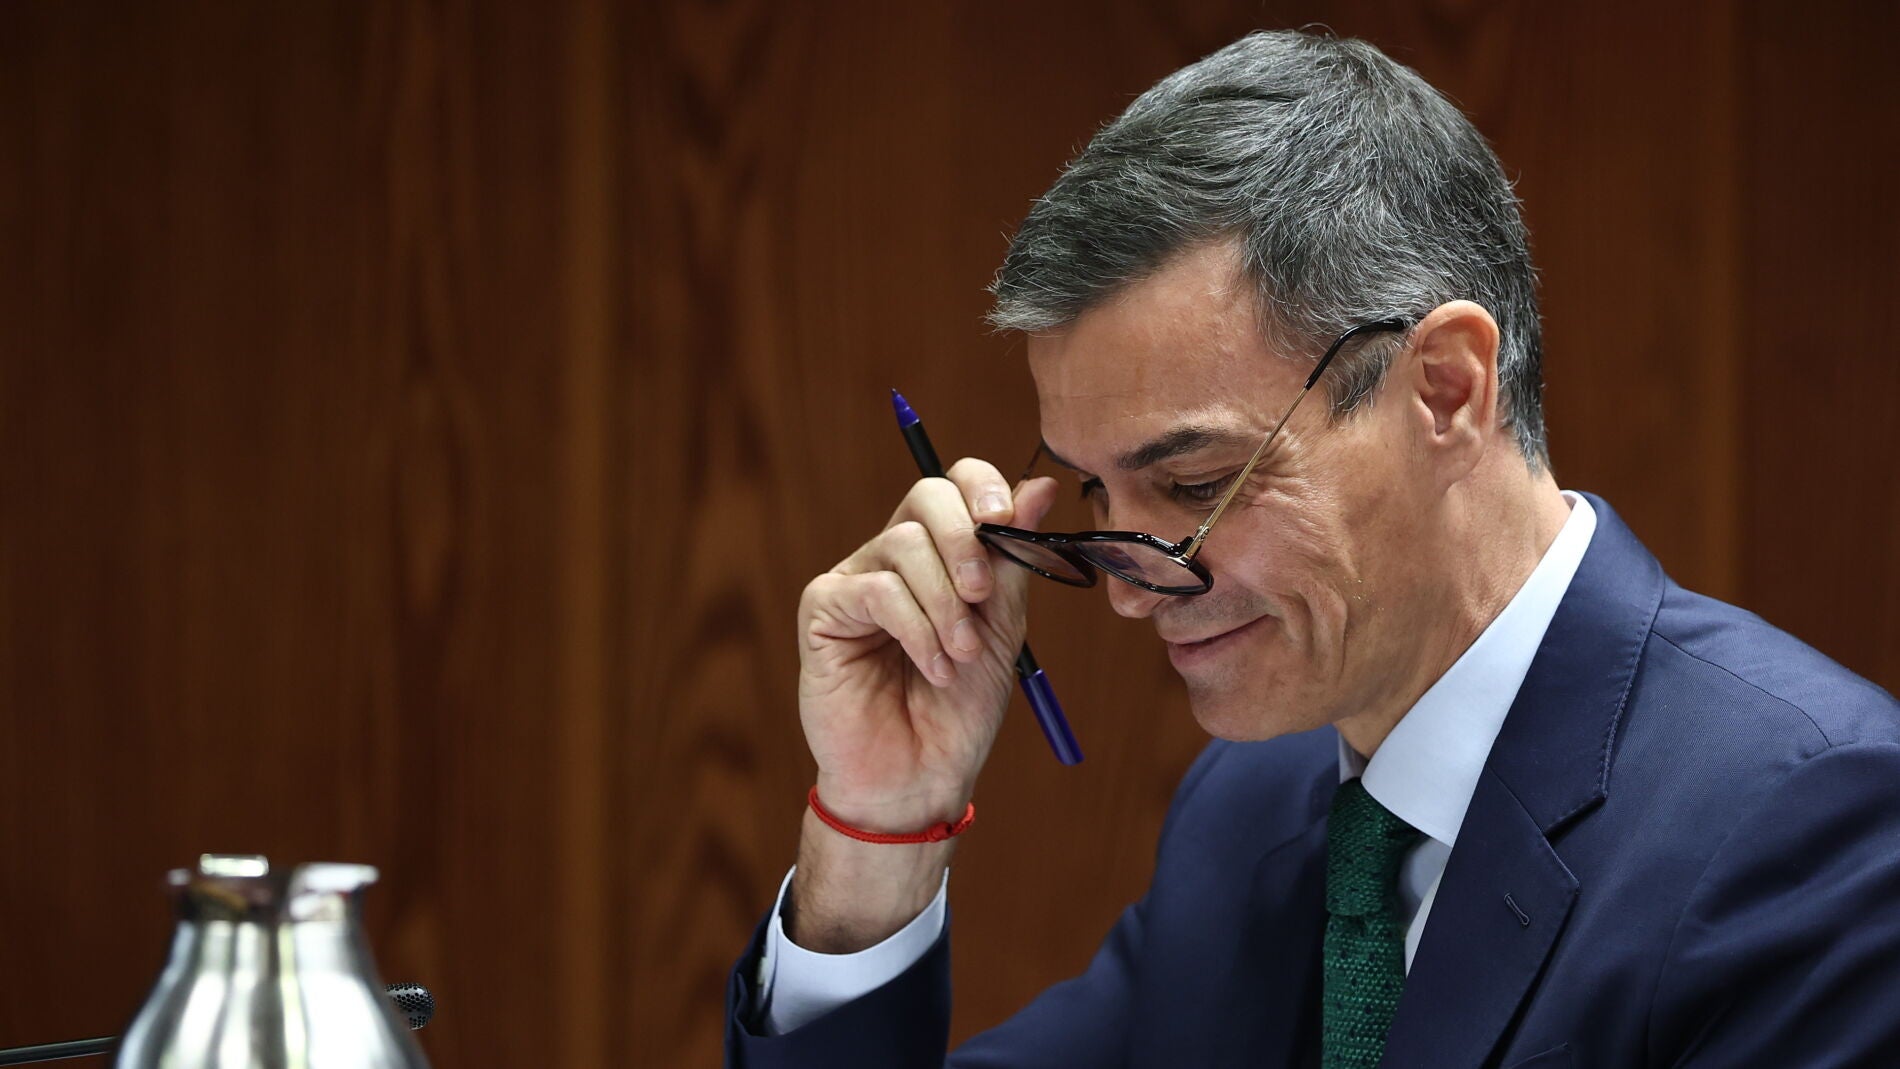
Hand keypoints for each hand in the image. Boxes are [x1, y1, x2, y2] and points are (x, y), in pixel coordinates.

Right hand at [797, 458, 1058, 833]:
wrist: (920, 777)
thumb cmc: (959, 708)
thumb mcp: (1002, 626)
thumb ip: (1014, 558)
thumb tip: (1043, 486)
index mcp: (938, 554)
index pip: (955, 484)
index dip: (983, 487)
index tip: (1008, 521)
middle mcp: (892, 557)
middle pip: (926, 497)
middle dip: (965, 540)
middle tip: (982, 598)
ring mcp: (854, 580)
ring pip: (905, 544)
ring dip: (945, 604)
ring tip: (959, 655)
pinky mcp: (823, 611)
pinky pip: (877, 590)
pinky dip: (916, 629)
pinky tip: (932, 667)